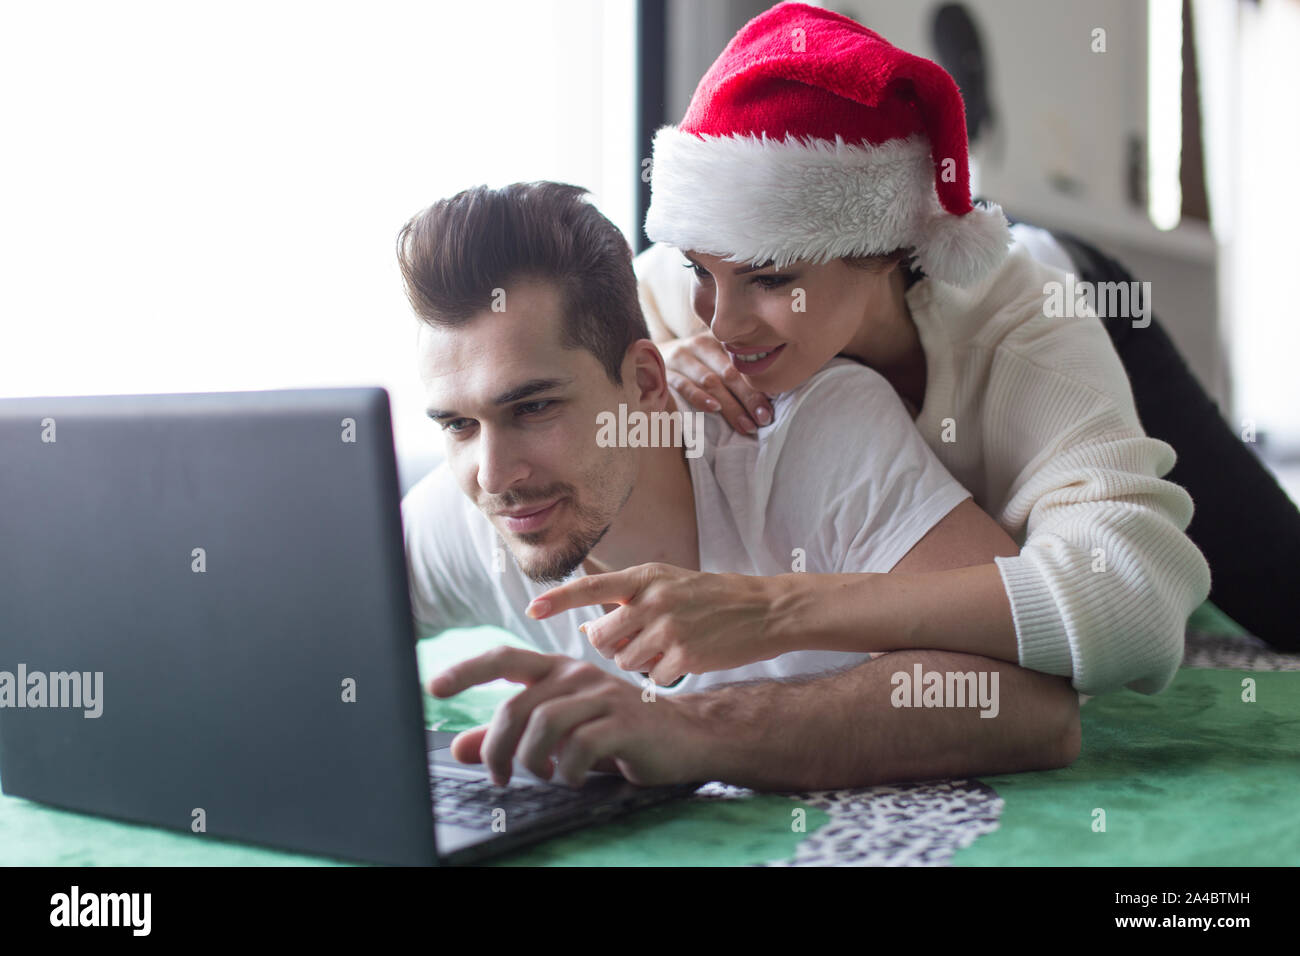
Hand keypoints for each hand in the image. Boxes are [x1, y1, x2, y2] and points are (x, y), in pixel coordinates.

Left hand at [427, 646, 707, 787]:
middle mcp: (578, 675)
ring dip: (530, 760)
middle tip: (498, 777)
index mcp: (559, 670)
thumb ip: (510, 737)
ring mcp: (602, 695)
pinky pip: (578, 747)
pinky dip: (566, 771)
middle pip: (516, 705)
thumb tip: (460, 747)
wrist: (685, 737)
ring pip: (542, 724)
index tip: (434, 687)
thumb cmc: (617, 733)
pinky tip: (570, 778)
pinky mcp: (623, 722)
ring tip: (542, 776)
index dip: (467, 671)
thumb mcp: (560, 734)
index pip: (505, 660)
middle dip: (497, 747)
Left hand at [527, 563, 784, 681]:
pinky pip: (652, 678)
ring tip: (668, 647)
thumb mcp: (669, 583)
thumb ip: (630, 600)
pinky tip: (685, 659)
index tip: (532, 608)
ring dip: (638, 662)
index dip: (558, 599)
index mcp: (645, 577)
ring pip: (624, 661)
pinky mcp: (684, 657)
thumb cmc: (712, 598)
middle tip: (638, 641)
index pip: (591, 586)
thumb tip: (589, 628)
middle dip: (610, 646)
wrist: (764, 610)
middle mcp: (652, 600)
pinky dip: (664, 675)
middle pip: (600, 637)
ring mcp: (668, 629)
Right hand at [660, 331, 772, 434]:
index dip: (759, 386)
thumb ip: (737, 369)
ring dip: (730, 406)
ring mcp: (682, 356)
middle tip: (763, 419)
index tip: (770, 409)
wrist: (650, 356)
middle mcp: (701, 344)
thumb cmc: (695, 363)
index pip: (744, 363)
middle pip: (730, 373)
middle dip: (749, 398)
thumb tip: (769, 399)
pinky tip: (714, 409)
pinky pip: (683, 385)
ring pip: (711, 381)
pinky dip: (700, 397)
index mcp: (720, 339)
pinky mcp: (665, 371)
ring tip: (746, 425)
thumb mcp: (715, 358)